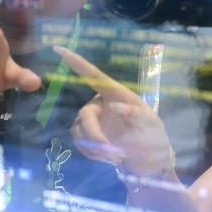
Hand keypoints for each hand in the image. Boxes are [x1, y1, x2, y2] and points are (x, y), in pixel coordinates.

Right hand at [56, 46, 173, 177]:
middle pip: (85, 114)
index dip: (76, 62)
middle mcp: (101, 104)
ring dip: (95, 147)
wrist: (149, 162)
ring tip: (116, 158)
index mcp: (117, 94)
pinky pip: (80, 143)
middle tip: (112, 154)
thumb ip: (136, 114)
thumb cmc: (152, 136)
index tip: (59, 49)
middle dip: (95, 136)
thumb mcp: (151, 124)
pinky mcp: (89, 137)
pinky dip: (93, 153)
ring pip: (79, 130)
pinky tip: (109, 158)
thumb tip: (116, 106)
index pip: (94, 76)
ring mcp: (94, 121)